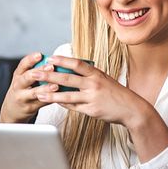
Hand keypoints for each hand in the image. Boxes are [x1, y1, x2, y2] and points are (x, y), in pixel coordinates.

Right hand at [0, 52, 59, 122]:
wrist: (12, 110)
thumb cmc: (22, 90)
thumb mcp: (23, 78)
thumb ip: (34, 70)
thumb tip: (55, 61)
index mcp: (18, 75)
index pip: (22, 65)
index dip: (31, 59)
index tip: (40, 54)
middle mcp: (18, 85)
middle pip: (26, 78)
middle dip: (38, 72)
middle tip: (51, 67)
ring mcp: (22, 97)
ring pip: (34, 92)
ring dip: (45, 88)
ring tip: (55, 86)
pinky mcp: (29, 108)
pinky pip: (41, 103)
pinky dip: (50, 99)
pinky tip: (58, 97)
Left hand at [33, 55, 148, 126]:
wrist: (132, 109)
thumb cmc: (116, 93)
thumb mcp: (104, 79)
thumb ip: (89, 76)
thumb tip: (71, 71)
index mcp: (97, 74)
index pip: (77, 64)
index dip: (63, 60)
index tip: (50, 58)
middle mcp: (94, 84)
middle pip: (67, 78)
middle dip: (49, 76)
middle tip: (35, 73)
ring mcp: (92, 98)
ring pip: (67, 95)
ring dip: (50, 94)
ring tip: (38, 92)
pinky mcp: (91, 110)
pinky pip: (73, 107)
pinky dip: (62, 103)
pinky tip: (52, 101)